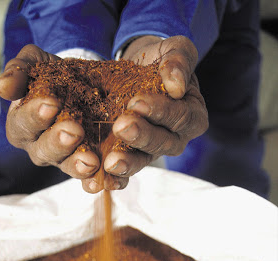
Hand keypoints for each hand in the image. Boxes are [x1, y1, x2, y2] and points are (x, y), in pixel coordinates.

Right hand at [0, 45, 102, 189]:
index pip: (23, 124)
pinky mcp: (89, 166)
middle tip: (74, 131)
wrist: (87, 83)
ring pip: (68, 167)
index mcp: (22, 125)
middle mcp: (40, 148)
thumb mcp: (36, 64)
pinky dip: (99, 179)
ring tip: (91, 161)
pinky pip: (91, 178)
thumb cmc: (53, 75)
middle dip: (59, 142)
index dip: (35, 115)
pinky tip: (106, 180)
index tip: (51, 103)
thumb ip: (19, 71)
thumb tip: (2, 87)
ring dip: (79, 166)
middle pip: (45, 151)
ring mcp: (65, 160)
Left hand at [103, 35, 208, 189]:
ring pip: (141, 162)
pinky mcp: (129, 158)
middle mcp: (174, 140)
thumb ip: (179, 62)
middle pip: (161, 143)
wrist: (137, 71)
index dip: (160, 111)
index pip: (180, 117)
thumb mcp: (174, 51)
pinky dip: (111, 178)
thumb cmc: (160, 62)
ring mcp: (150, 152)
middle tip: (120, 126)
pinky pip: (122, 173)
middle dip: (141, 136)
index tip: (137, 102)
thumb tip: (176, 85)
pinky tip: (98, 179)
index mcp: (192, 117)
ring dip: (126, 163)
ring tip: (110, 162)